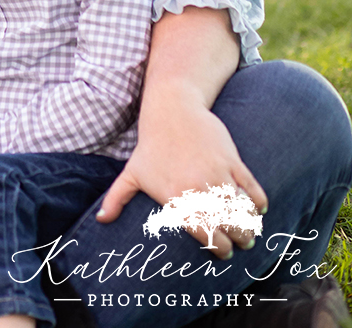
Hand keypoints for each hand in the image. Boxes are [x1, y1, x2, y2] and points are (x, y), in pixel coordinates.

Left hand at [97, 92, 266, 259]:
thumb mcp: (132, 172)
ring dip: (251, 224)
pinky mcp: (232, 160)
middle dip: (240, 240)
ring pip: (244, 211)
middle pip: (231, 228)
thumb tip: (100, 220)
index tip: (223, 252)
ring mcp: (218, 174)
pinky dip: (259, 201)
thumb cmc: (151, 144)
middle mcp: (199, 190)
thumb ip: (116, 199)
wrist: (172, 108)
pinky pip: (252, 188)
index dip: (219, 249)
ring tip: (249, 229)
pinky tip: (258, 206)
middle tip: (241, 242)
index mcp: (178, 200)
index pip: (207, 237)